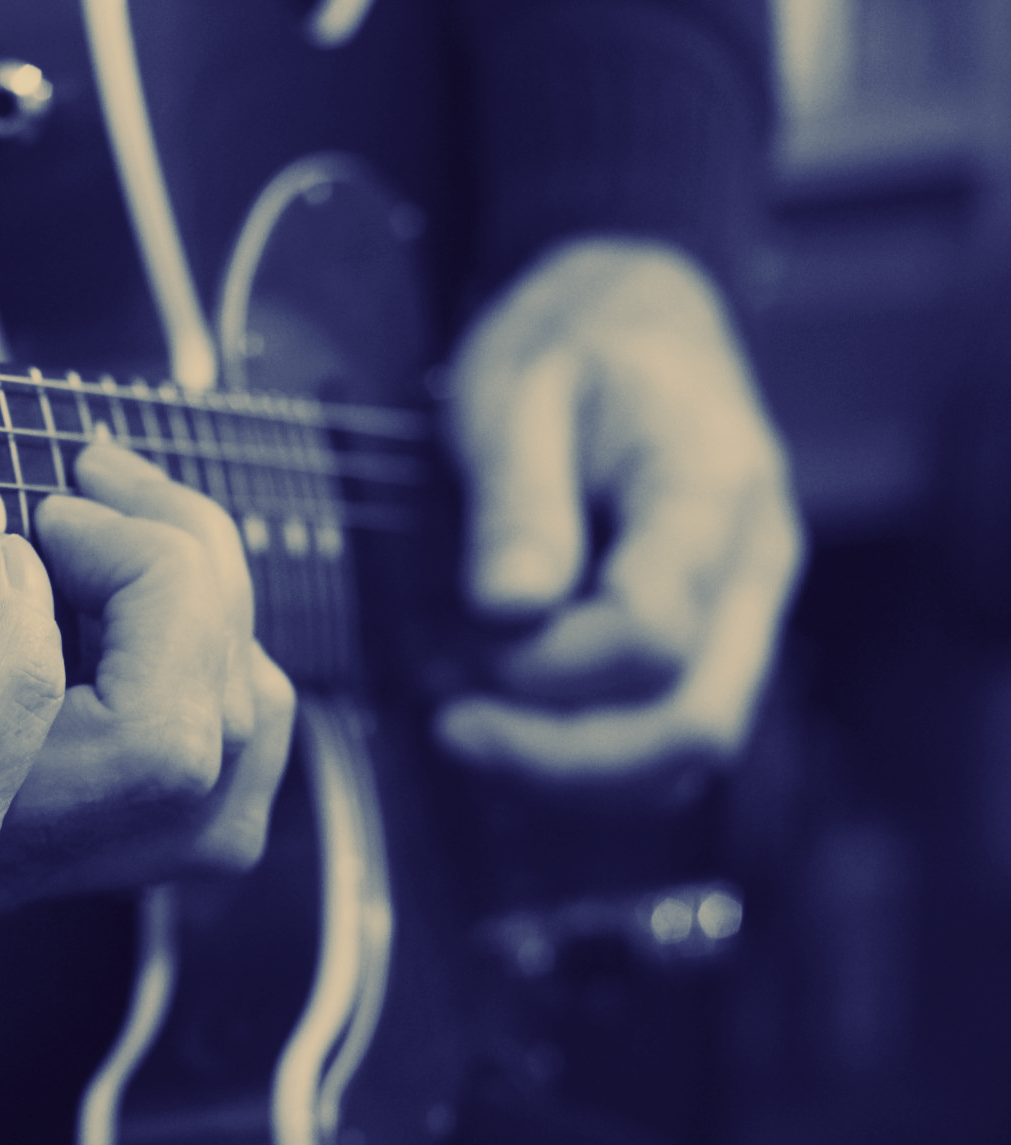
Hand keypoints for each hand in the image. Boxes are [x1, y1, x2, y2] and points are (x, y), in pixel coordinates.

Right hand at [0, 437, 293, 1029]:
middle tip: (83, 484)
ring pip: (219, 781)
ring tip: (124, 518)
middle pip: (162, 765)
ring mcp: (33, 865)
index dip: (7, 633)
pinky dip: (232, 675)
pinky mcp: (72, 849)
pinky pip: (219, 793)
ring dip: (212, 614)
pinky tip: (149, 597)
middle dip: (168, 582)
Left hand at [435, 237, 802, 796]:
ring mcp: (747, 610)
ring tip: (464, 730)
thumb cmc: (571, 340)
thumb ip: (516, 500)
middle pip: (692, 723)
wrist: (635, 313)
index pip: (650, 632)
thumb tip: (507, 610)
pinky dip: (589, 758)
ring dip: (570, 772)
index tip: (456, 642)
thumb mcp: (516, 387)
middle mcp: (754, 565)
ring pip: (688, 753)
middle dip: (558, 756)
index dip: (544, 667)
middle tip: (450, 728)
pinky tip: (508, 729)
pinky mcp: (713, 640)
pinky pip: (669, 739)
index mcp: (713, 489)